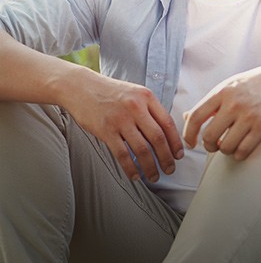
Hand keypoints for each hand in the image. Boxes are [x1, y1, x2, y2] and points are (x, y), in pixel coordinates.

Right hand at [67, 72, 183, 181]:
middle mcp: (135, 107)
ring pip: (142, 149)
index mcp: (146, 97)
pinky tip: (135, 175)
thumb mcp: (134, 93)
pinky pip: (122, 154)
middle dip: (166, 158)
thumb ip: (150, 109)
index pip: (168, 124)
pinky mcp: (106, 129)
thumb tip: (166, 134)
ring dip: (150, 167)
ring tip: (154, 176)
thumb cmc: (109, 92)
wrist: (79, 86)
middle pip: (158, 138)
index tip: (178, 155)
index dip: (175, 143)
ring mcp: (120, 119)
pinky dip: (130, 168)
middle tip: (170, 169)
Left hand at [183, 62, 260, 160]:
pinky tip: (241, 148)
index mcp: (222, 92)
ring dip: (225, 151)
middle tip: (213, 145)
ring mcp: (249, 116)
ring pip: (226, 147)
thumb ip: (209, 102)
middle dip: (208, 146)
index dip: (188, 134)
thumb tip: (185, 118)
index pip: (195, 117)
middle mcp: (234, 104)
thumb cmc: (254, 85)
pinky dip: (239, 154)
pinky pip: (243, 151)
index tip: (190, 143)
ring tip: (229, 145)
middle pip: (209, 136)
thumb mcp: (230, 86)